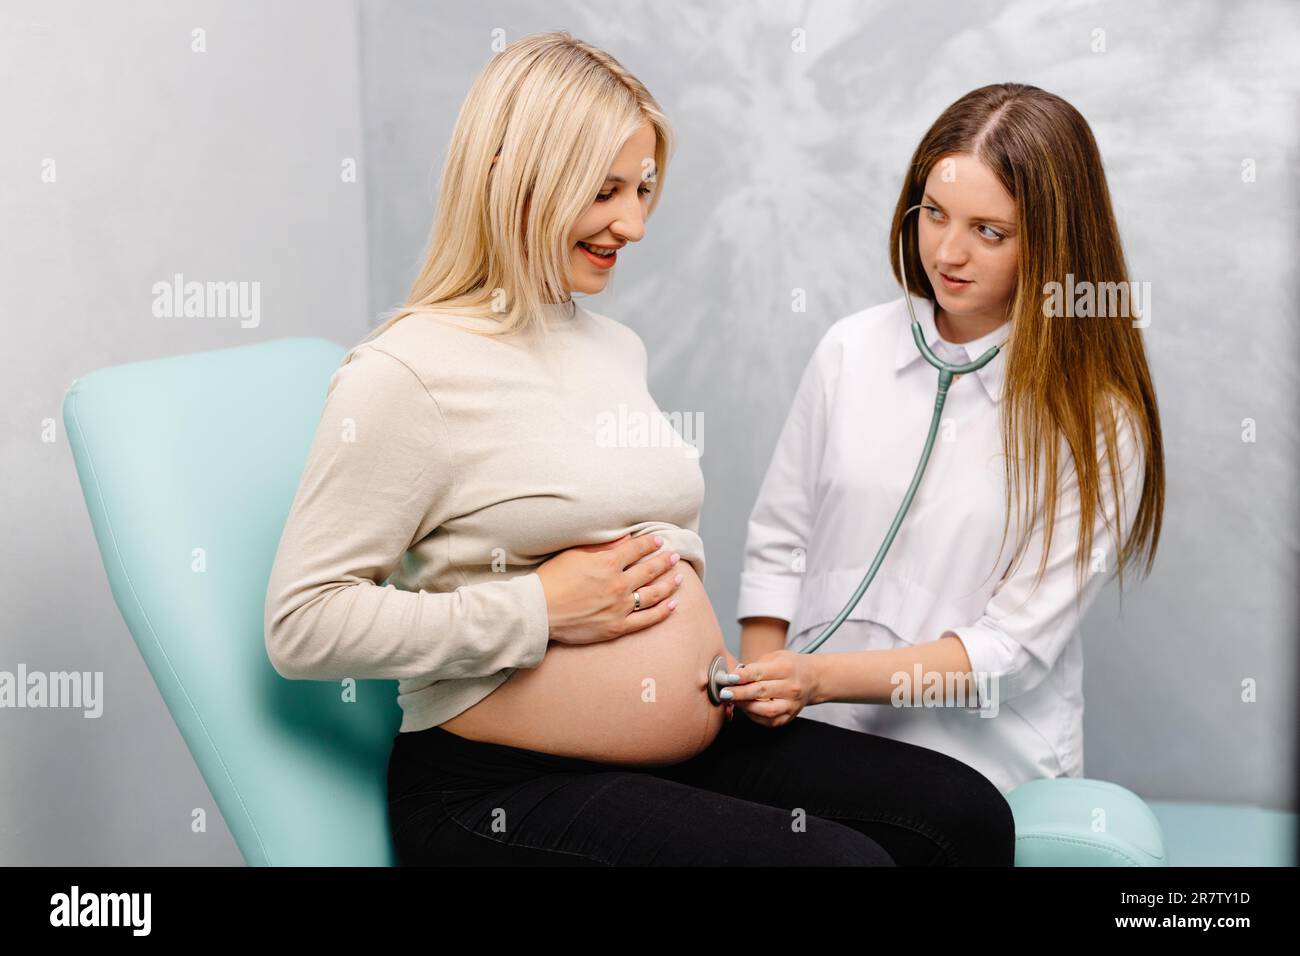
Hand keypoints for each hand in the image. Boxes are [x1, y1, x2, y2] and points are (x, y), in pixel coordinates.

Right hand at [535, 533, 683, 645]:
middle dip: (664, 561)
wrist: (539, 611)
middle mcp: (618, 584)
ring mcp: (620, 607)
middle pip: (650, 570)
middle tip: (674, 556)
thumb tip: (624, 539)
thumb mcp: (574, 555)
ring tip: (679, 577)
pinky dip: (662, 611)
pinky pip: (646, 619)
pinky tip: (672, 605)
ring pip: (653, 594)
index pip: (636, 550)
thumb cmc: (552, 580)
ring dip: (669, 584)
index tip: (659, 541)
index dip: (649, 544)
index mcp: (607, 563)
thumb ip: (601, 546)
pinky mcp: (617, 627)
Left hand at [725, 650, 819, 727]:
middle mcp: (791, 687)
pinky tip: (745, 707)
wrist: (813, 679)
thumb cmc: (789, 666)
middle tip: (723, 692)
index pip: (760, 672)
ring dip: (744, 706)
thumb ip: (754, 667)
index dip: (742, 676)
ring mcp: (791, 704)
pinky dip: (753, 715)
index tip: (729, 678)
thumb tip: (732, 677)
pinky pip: (767, 720)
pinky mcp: (788, 717)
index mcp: (786, 668)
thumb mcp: (774, 657)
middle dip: (739, 693)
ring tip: (732, 700)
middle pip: (760, 692)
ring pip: (764, 710)